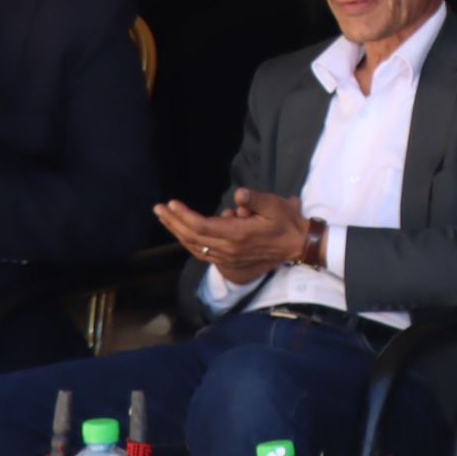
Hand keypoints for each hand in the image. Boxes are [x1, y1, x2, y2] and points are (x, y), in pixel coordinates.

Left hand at [155, 188, 308, 285]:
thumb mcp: (276, 205)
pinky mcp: (230, 259)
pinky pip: (203, 253)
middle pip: (193, 237)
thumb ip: (256, 200)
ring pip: (195, 247)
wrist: (297, 245)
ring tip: (165, 219)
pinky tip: (181, 233)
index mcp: (239, 235)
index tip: (171, 203)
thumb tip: (239, 195)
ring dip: (178, 233)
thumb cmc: (286, 222)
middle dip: (173, 223)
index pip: (203, 226)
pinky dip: (189, 242)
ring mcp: (229, 257)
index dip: (184, 216)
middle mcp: (230, 249)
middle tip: (159, 209)